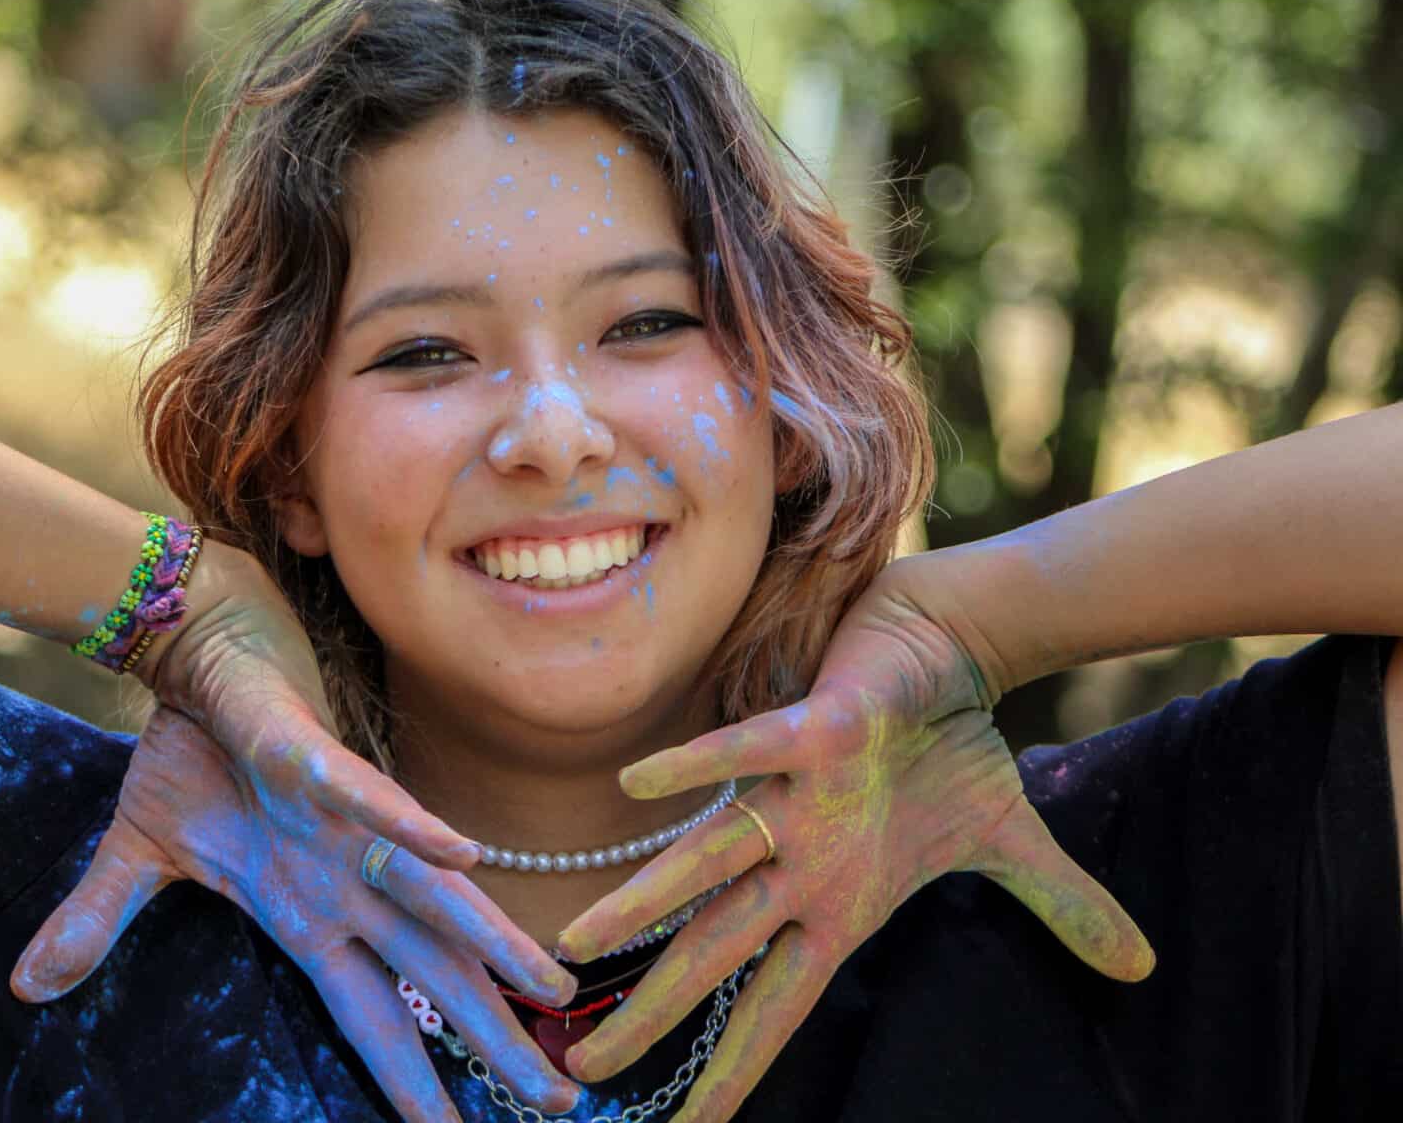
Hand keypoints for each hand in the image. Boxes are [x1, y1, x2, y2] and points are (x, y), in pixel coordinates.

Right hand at [10, 544, 580, 1120]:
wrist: (201, 655)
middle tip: (561, 1103)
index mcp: (309, 915)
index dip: (413, 1079)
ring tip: (551, 985)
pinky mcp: (316, 761)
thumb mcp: (137, 853)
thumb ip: (99, 922)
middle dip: (492, 1039)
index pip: (370, 1017)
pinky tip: (462, 854)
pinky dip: (411, 829)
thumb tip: (26, 984)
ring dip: (490, 941)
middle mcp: (346, 881)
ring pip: (431, 896)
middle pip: (429, 976)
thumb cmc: (193, 752)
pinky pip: (368, 801)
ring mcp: (344, 824)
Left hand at [554, 560, 1154, 1122]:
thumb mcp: (1009, 842)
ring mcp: (796, 802)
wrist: (948, 647)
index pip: (774, 1009)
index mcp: (835, 905)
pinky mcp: (810, 733)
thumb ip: (1058, 907)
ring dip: (644, 900)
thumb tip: (1138, 965)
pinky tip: (633, 786)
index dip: (731, 1071)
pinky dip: (697, 768)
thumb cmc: (949, 746)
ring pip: (707, 863)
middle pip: (714, 955)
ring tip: (578, 942)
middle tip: (580, 1070)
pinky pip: (743, 755)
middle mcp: (799, 864)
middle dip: (651, 1015)